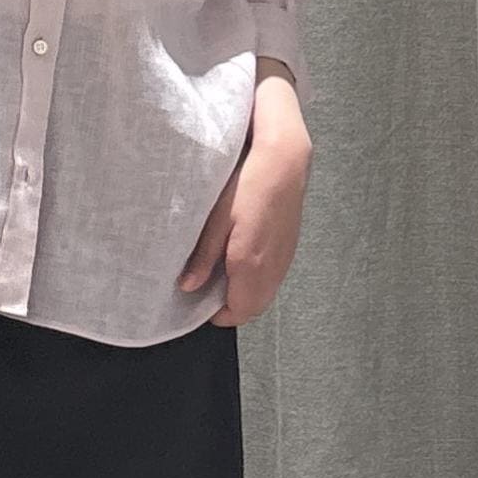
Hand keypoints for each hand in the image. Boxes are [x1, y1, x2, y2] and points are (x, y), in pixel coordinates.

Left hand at [177, 136, 310, 325]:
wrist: (284, 162)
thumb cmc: (248, 185)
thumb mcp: (216, 220)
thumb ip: (203, 258)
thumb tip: (188, 286)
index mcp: (251, 265)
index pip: (238, 313)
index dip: (218, 315)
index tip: (200, 303)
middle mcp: (272, 268)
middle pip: (253, 309)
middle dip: (231, 308)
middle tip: (209, 290)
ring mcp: (285, 259)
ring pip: (265, 295)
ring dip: (245, 295)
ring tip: (224, 273)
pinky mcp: (290, 248)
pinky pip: (273, 278)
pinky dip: (258, 280)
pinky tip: (242, 258)